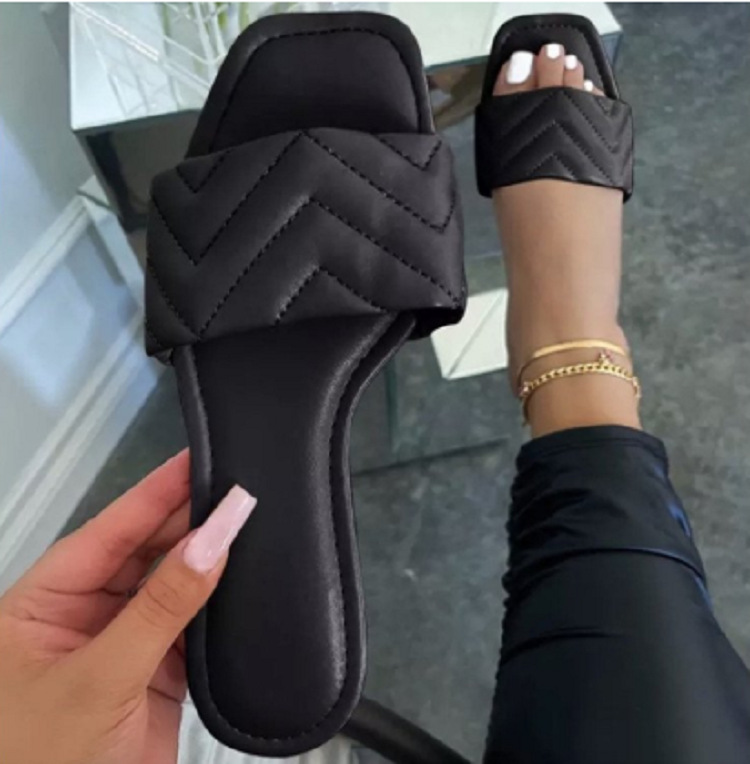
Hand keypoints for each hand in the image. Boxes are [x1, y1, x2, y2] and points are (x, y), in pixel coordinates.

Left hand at [0, 451, 254, 763]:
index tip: (199, 458)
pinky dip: (221, 605)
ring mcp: (123, 643)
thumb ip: (162, 605)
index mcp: (43, 602)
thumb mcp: (99, 678)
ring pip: (173, 585)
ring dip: (209, 560)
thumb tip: (216, 536)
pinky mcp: (156, 673)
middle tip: (239, 489)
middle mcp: (83, 614)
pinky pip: (193, 624)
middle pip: (145, 551)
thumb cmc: (40, 763)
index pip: (108, 529)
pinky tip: (245, 579)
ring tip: (250, 522)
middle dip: (190, 521)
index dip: (155, 492)